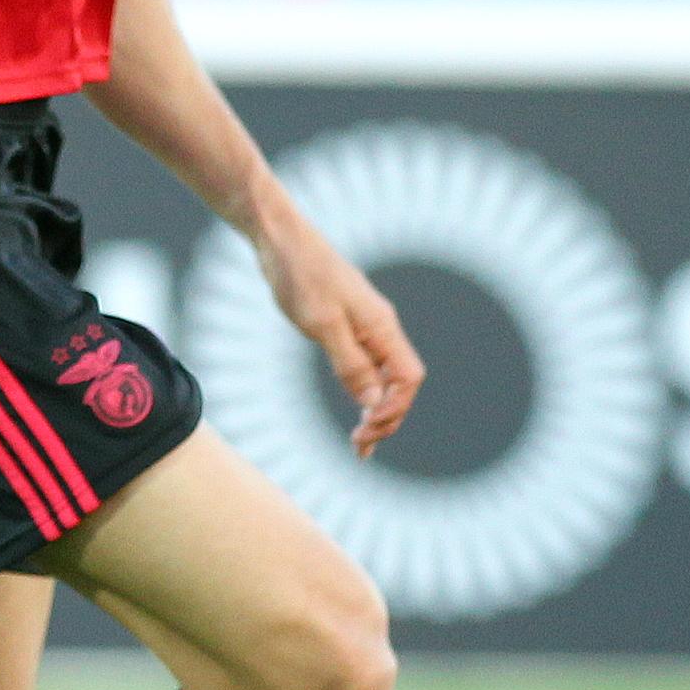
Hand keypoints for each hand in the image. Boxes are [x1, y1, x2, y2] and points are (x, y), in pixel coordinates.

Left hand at [253, 203, 421, 454]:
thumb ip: (351, 364)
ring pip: (383, 376)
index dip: (393, 409)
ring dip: (375, 410)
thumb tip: (372, 402)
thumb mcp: (323, 325)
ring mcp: (364, 326)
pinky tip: (355, 406)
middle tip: (361, 449)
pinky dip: (363, 391)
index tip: (364, 430)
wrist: (281, 240)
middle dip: (386, 418)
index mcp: (381, 327)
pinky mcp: (346, 324)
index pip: (407, 379)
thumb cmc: (301, 276)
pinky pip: (366, 365)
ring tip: (360, 443)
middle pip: (400, 383)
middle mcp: (380, 328)